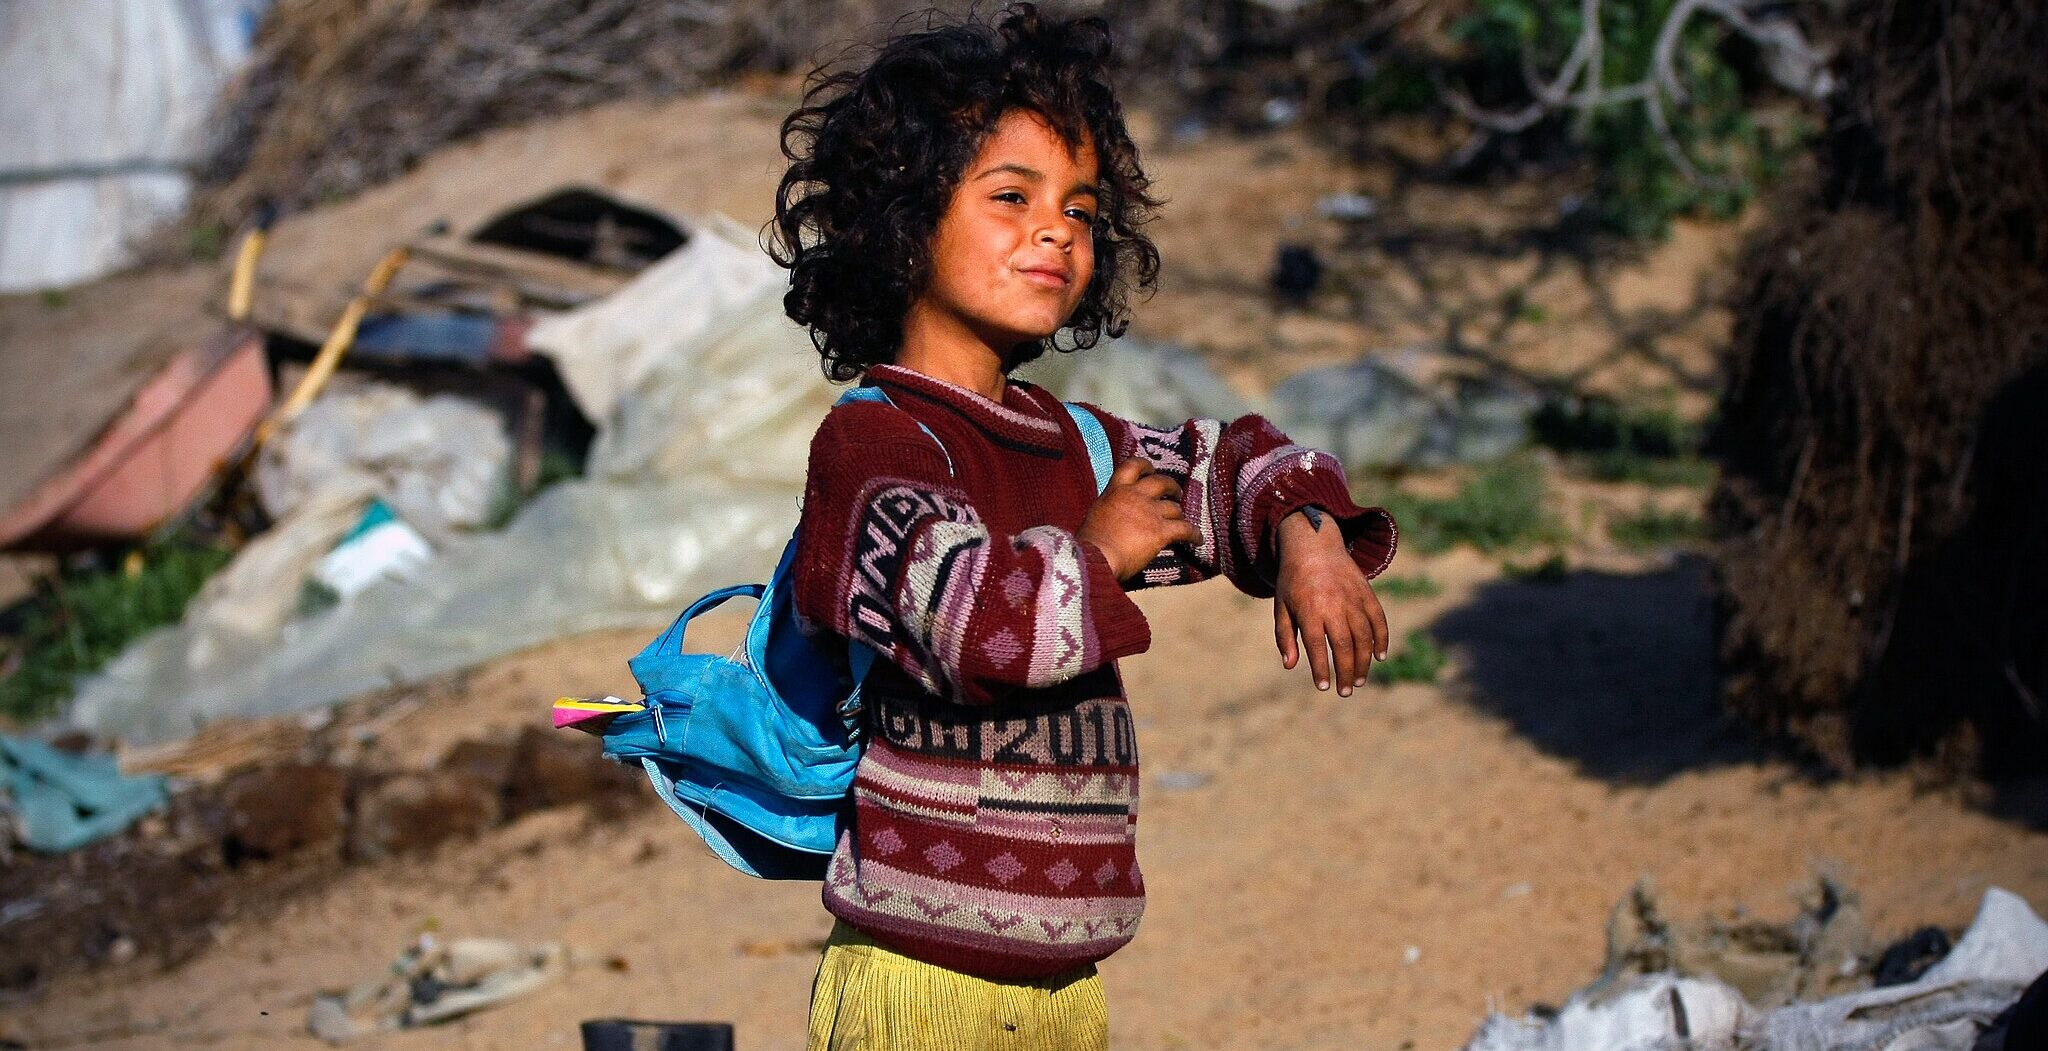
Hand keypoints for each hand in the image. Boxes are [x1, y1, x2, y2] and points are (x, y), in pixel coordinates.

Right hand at [1078, 458, 1200, 580]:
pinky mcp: (1161, 531)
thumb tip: (1115, 518)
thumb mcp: (1095, 515)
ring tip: (1181, 520)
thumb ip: (1109, 509)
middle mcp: (1135, 496)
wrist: (1095, 557)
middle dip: (1171, 487)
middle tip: (1175, 494)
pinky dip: (1194, 534)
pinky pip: (1185, 529)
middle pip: (1161, 482)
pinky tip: (1197, 540)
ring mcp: (1150, 512)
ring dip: (1179, 514)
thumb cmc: (1089, 543)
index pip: (1132, 466)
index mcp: (1115, 491)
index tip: (1151, 470)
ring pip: (1174, 508)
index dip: (1145, 466)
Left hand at [1273, 510, 1388, 695]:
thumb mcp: (1281, 606)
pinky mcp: (1366, 593)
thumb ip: (1285, 636)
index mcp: (1309, 609)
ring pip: (1364, 637)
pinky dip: (1382, 639)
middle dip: (1346, 672)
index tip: (1324, 686)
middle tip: (1345, 691)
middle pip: (1344, 645)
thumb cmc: (1293, 581)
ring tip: (1358, 680)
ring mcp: (1353, 599)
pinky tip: (1379, 656)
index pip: (1317, 646)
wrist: (1314, 545)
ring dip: (1363, 662)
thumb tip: (1290, 665)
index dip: (1321, 668)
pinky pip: (1379, 620)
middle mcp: (1334, 605)